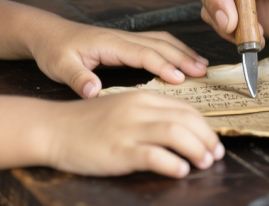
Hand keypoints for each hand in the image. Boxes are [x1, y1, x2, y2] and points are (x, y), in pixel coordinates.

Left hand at [28, 22, 209, 97]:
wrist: (48, 33)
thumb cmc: (54, 50)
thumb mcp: (59, 66)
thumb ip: (78, 79)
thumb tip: (94, 91)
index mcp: (110, 43)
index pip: (143, 53)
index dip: (163, 66)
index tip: (181, 78)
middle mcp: (123, 37)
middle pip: (160, 44)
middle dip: (183, 57)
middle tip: (204, 72)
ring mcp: (127, 37)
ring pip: (162, 40)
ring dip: (183, 51)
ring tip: (202, 66)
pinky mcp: (127, 41)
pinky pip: (157, 42)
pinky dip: (175, 49)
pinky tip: (184, 59)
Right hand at [46, 91, 223, 176]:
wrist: (53, 128)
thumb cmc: (87, 123)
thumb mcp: (122, 109)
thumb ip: (149, 115)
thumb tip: (179, 129)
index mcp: (141, 98)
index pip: (185, 108)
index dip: (204, 125)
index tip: (213, 141)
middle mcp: (138, 109)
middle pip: (186, 119)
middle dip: (207, 138)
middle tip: (215, 154)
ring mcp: (128, 129)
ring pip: (175, 133)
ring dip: (196, 149)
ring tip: (204, 163)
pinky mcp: (118, 150)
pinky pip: (153, 155)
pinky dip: (172, 164)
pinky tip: (180, 171)